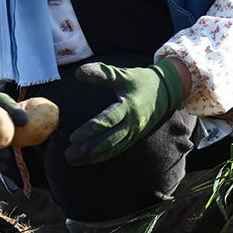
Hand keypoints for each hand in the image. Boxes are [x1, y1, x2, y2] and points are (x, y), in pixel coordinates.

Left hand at [65, 60, 183, 165]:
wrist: (165, 92)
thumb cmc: (140, 81)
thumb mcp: (122, 74)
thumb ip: (101, 73)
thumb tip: (77, 73)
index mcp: (128, 106)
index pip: (107, 121)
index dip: (89, 130)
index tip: (72, 137)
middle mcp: (132, 123)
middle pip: (108, 140)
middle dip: (87, 148)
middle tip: (67, 153)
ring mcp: (133, 133)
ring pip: (111, 149)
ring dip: (92, 156)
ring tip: (72, 159)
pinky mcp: (133, 138)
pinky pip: (116, 151)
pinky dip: (101, 157)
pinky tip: (86, 160)